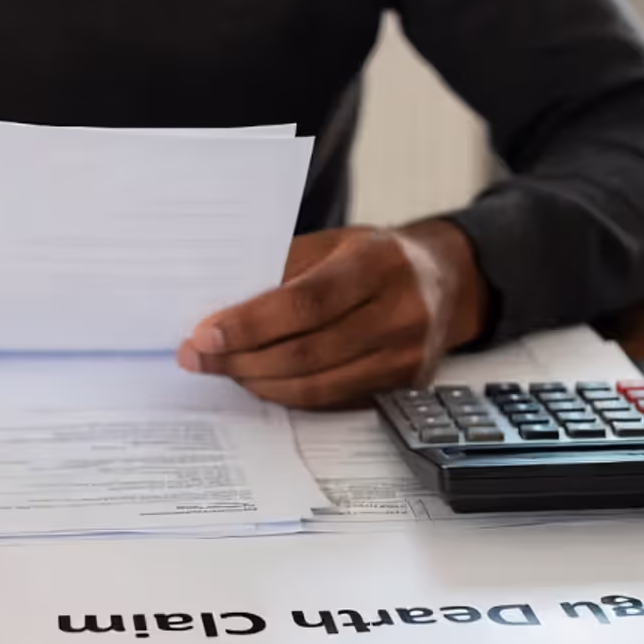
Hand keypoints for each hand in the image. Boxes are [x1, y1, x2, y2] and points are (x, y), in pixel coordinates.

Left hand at [177, 220, 487, 408]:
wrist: (446, 279)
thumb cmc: (374, 255)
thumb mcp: (332, 243)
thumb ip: (282, 270)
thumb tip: (218, 308)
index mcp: (379, 263)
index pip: (305, 303)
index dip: (250, 323)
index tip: (203, 334)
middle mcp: (401, 313)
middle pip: (307, 352)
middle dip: (241, 360)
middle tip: (197, 357)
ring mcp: (407, 356)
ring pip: (317, 386)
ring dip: (259, 383)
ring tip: (222, 370)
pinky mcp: (404, 387)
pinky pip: (333, 400)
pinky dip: (289, 394)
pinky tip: (260, 381)